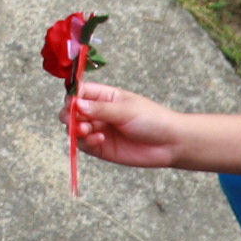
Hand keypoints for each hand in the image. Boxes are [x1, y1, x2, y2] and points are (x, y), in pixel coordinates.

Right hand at [70, 80, 185, 169]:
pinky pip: (84, 145)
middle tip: (73, 120)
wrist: (170, 144)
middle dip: (69, 115)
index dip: (72, 96)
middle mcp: (98, 113)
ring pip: (75, 128)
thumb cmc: (152, 119)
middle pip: (72, 111)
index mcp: (104, 96)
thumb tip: (76, 104)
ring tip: (87, 130)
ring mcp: (99, 130)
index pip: (79, 92)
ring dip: (76, 129)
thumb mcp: (126, 110)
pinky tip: (100, 139)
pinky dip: (87, 142)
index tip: (72, 103)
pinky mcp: (102, 148)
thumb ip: (100, 109)